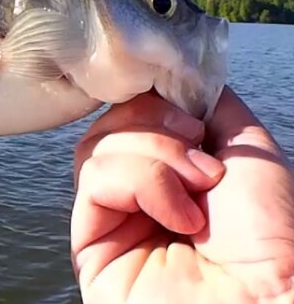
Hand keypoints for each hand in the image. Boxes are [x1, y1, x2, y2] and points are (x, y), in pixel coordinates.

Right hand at [71, 88, 293, 302]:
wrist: (261, 295)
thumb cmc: (266, 234)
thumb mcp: (248, 146)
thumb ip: (208, 103)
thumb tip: (171, 73)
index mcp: (172, 167)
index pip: (134, 110)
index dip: (150, 96)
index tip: (184, 102)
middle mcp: (136, 190)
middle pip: (111, 121)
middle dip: (158, 125)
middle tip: (200, 156)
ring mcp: (110, 215)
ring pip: (98, 144)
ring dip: (156, 156)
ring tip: (196, 192)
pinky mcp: (88, 239)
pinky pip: (94, 177)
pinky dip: (142, 184)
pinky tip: (178, 217)